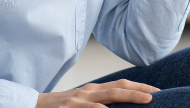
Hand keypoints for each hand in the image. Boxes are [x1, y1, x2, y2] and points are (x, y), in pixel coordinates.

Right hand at [35, 79, 159, 107]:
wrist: (32, 106)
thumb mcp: (82, 102)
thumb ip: (100, 102)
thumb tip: (121, 105)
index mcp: (93, 90)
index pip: (121, 84)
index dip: (139, 86)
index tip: (157, 91)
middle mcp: (88, 92)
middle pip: (118, 88)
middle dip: (138, 91)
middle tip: (156, 96)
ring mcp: (77, 101)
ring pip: (106, 98)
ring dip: (127, 98)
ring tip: (144, 101)